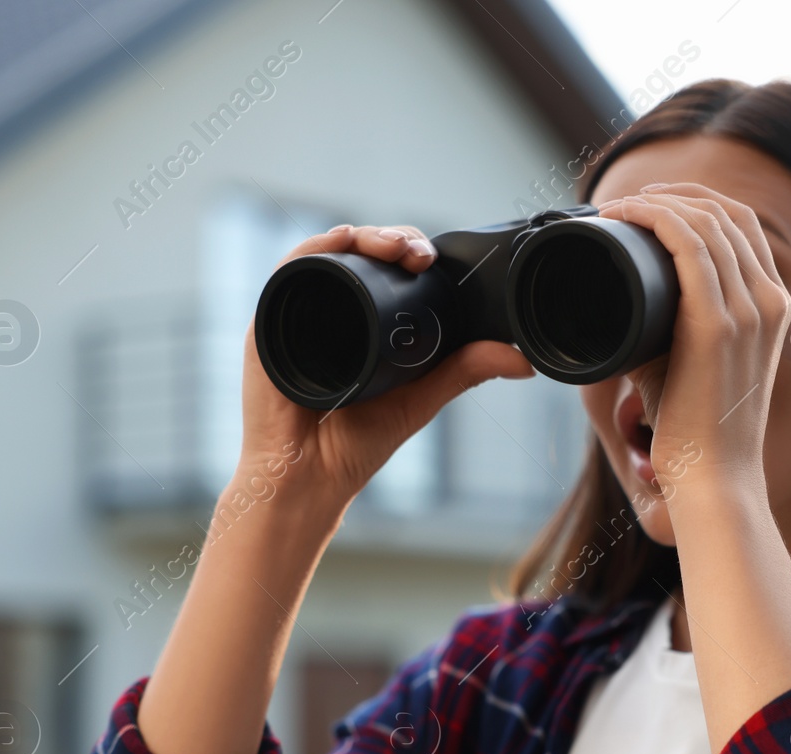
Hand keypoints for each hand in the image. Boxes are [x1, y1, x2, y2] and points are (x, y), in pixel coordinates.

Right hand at [238, 224, 534, 526]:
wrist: (307, 480)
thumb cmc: (354, 446)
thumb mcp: (421, 398)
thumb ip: (465, 372)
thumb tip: (522, 360)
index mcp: (359, 322)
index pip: (386, 268)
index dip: (410, 251)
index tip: (434, 258)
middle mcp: (327, 311)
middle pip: (359, 252)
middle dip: (394, 239)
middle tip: (420, 254)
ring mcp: (296, 313)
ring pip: (329, 253)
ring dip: (364, 236)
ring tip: (396, 247)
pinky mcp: (268, 322)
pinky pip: (290, 271)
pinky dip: (318, 248)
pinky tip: (344, 241)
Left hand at [596, 183, 790, 489]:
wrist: (714, 478)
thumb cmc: (696, 428)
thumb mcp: (694, 362)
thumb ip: (673, 325)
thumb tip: (626, 301)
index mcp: (773, 307)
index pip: (745, 227)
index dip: (701, 202)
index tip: (657, 203)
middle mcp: (770, 301)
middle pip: (727, 214)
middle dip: (677, 195)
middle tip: (631, 201)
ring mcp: (749, 310)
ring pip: (706, 222)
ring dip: (659, 202)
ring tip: (620, 207)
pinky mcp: (717, 323)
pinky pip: (687, 244)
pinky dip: (653, 219)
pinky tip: (627, 215)